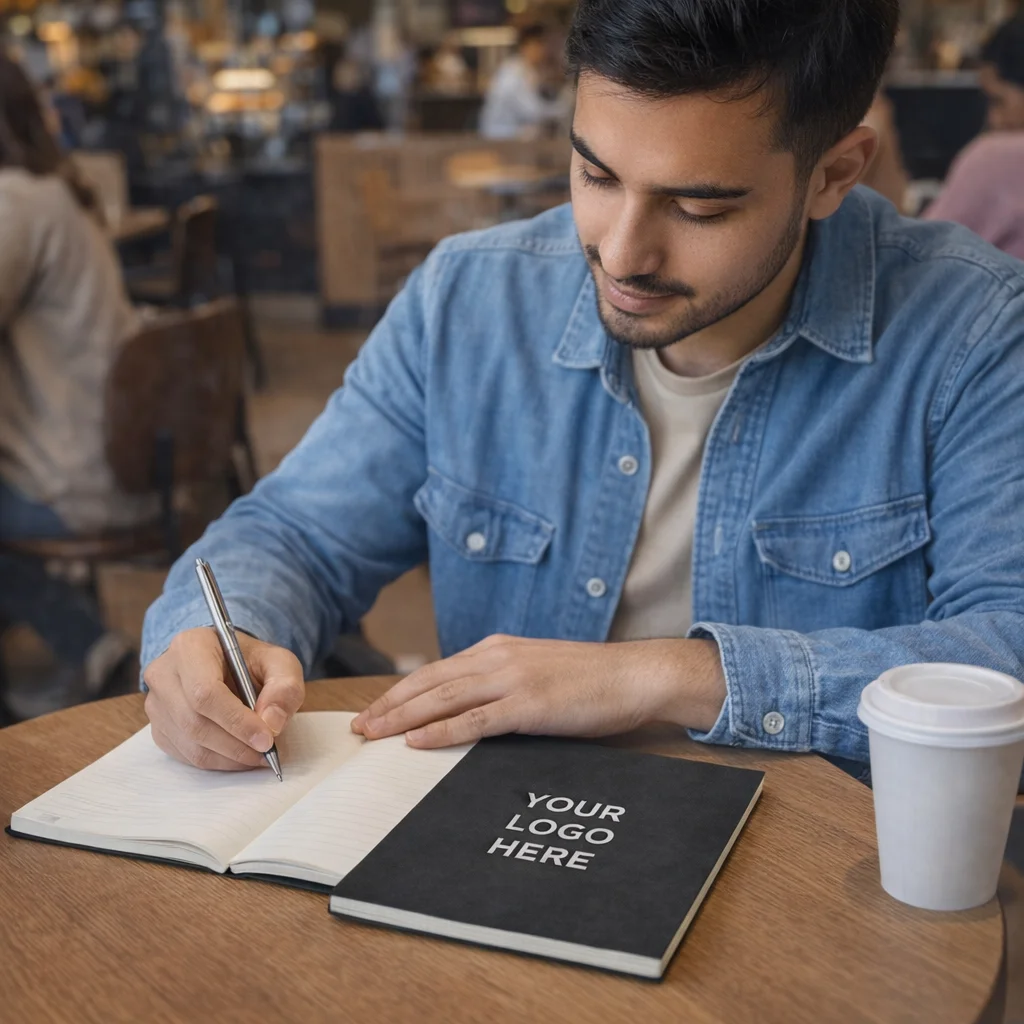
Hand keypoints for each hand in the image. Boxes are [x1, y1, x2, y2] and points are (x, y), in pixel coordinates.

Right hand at [143, 627, 304, 770]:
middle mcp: (164, 673)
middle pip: (194, 721)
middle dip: (236, 744)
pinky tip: (240, 754)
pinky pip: (185, 754)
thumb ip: (284, 687)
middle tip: (267, 751)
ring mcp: (156, 702)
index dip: (236, 721)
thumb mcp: (279, 663)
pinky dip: (217, 761)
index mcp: (190, 646)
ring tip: (258, 755)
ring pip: (190, 743)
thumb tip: (272, 723)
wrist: (227, 664)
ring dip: (229, 757)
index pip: (205, 692)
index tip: (266, 739)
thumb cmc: (251, 661)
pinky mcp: (158, 727)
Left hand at [350, 635, 725, 748]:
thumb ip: (503, 684)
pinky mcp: (529, 704)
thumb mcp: (537, 672)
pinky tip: (417, 742)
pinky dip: (442, 731)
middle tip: (359, 728)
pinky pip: (476, 719)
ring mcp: (513, 679)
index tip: (375, 711)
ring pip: (444, 699)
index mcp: (497, 649)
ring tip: (374, 735)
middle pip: (430, 683)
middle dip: (390, 706)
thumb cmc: (591, 680)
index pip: (436, 672)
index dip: (401, 693)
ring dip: (403, 718)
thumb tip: (469, 711)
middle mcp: (498, 657)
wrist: (634, 675)